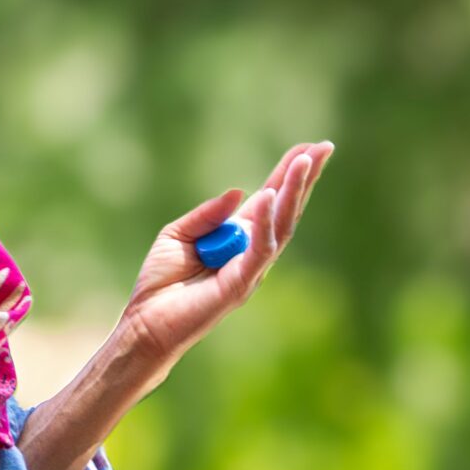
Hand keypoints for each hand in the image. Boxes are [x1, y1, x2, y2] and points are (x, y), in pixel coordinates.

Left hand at [118, 140, 333, 378]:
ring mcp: (250, 268)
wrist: (145, 322)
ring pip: (281, 226)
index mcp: (237, 236)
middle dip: (304, 178)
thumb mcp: (178, 234)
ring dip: (293, 193)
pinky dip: (267, 223)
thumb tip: (239, 191)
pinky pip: (259, 250)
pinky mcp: (240, 284)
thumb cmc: (162, 282)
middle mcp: (250, 251)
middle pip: (285, 210)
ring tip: (305, 162)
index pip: (270, 199)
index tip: (309, 148)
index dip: (288, 174)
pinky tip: (271, 196)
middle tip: (324, 148)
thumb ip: (208, 214)